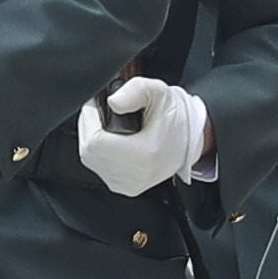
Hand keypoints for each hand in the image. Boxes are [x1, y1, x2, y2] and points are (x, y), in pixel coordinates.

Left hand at [76, 76, 209, 195]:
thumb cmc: (176, 120)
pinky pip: (98, 168)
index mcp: (143, 157)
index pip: (95, 142)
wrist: (189, 140)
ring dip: (91, 138)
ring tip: (103, 122)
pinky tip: (108, 139)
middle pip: (88, 152)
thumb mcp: (159, 93)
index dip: (89, 119)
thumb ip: (135, 90)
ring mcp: (128, 185)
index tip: (94, 103)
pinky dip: (98, 151)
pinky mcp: (125, 187)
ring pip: (90, 161)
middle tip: (96, 110)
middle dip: (88, 126)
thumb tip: (112, 102)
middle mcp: (135, 176)